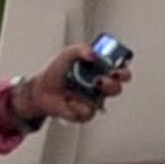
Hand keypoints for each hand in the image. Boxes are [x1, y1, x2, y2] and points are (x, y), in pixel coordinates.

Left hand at [13, 44, 131, 125]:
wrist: (40, 90)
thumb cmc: (56, 72)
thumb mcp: (66, 54)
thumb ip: (80, 49)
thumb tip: (92, 54)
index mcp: (99, 72)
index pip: (120, 72)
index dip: (123, 72)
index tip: (119, 70)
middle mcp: (99, 87)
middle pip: (116, 88)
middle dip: (112, 85)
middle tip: (100, 81)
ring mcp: (92, 101)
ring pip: (101, 103)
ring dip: (89, 98)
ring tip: (74, 93)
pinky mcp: (84, 114)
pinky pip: (87, 113)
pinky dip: (76, 106)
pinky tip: (67, 101)